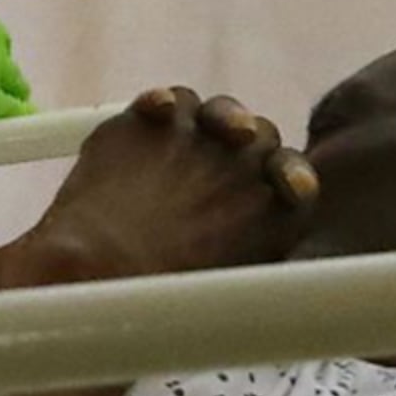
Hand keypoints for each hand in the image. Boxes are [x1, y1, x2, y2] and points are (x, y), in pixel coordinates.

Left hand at [17, 87, 319, 282]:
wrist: (97, 269)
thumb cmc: (165, 296)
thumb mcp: (229, 285)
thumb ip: (248, 250)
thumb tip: (253, 255)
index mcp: (276, 211)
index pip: (297, 177)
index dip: (291, 175)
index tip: (288, 185)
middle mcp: (245, 163)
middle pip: (261, 135)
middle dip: (248, 144)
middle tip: (231, 152)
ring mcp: (197, 135)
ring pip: (220, 111)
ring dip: (218, 118)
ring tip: (204, 130)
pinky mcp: (147, 121)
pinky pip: (169, 99)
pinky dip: (163, 103)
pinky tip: (158, 112)